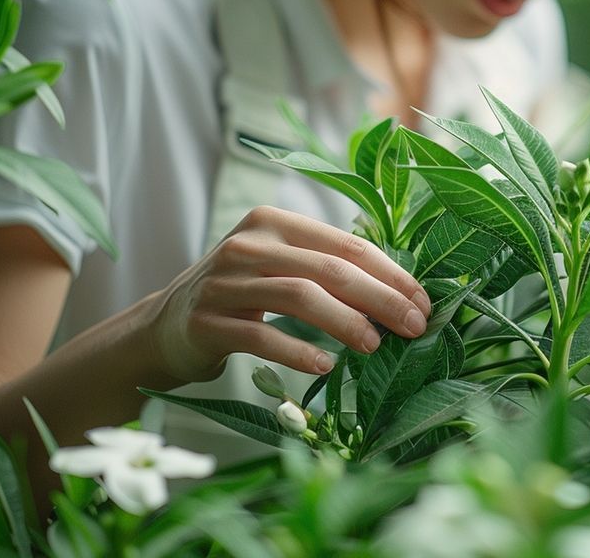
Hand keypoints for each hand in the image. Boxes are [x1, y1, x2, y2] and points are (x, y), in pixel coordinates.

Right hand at [148, 206, 429, 382]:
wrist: (165, 328)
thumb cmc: (242, 297)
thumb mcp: (281, 268)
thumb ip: (329, 270)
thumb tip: (402, 295)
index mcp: (275, 223)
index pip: (347, 245)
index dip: (391, 274)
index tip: (424, 303)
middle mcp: (248, 244)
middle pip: (329, 269)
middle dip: (381, 298)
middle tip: (414, 326)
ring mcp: (223, 282)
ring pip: (299, 296)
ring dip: (346, 322)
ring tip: (376, 346)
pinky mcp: (207, 321)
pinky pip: (261, 336)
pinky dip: (298, 350)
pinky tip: (325, 365)